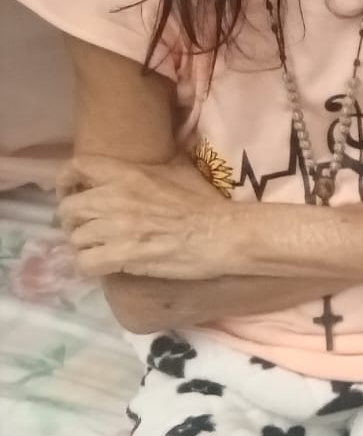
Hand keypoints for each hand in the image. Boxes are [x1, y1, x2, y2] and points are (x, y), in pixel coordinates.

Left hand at [57, 156, 236, 278]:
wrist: (223, 234)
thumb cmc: (206, 204)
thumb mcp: (178, 172)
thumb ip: (150, 170)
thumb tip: (141, 170)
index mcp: (127, 175)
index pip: (77, 168)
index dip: (66, 181)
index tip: (73, 192)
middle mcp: (114, 198)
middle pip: (68, 209)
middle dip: (72, 221)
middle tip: (87, 229)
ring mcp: (116, 228)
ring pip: (75, 238)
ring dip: (84, 246)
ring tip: (99, 250)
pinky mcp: (121, 256)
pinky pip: (84, 263)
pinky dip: (89, 266)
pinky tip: (103, 266)